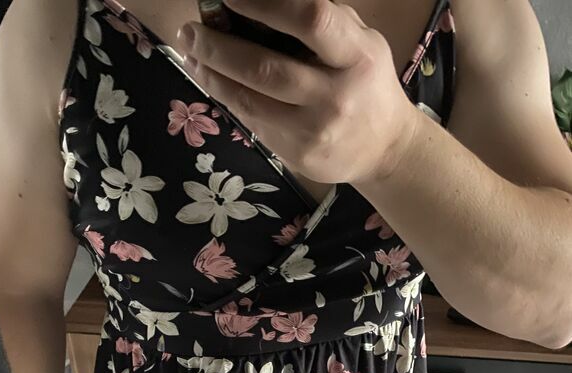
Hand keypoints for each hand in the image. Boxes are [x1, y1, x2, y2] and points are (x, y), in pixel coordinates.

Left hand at [177, 0, 420, 186]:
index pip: (310, 19)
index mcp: (357, 55)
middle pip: (266, 68)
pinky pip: (252, 121)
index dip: (264, 3)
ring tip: (192, 53)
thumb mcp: (360, 42)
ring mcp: (314, 130)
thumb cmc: (365, 83)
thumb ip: (322, 20)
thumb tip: (257, 3)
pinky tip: (211, 79)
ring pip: (250, 100)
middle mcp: (336, 95)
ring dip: (212, 75)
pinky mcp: (297, 154)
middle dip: (219, 47)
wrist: (384, 149)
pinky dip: (226, 97)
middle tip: (191, 30)